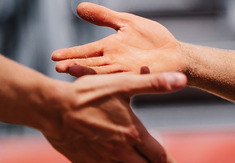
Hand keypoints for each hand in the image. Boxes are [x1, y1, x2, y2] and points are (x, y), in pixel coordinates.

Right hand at [46, 71, 185, 162]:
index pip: (160, 156)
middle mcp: (120, 152)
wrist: (53, 109)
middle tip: (160, 162)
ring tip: (141, 161)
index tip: (173, 162)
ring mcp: (103, 160)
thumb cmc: (88, 93)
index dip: (168, 161)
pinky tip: (116, 160)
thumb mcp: (122, 84)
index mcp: (132, 134)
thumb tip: (181, 80)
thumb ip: (154, 84)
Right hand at [52, 3, 185, 76]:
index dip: (71, 54)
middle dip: (73, 65)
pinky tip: (101, 80)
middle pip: (89, 64)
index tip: (54, 56)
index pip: (85, 52)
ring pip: (102, 73)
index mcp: (108, 49)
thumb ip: (104, 16)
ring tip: (71, 71)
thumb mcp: (126, 22)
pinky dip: (110, 79)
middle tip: (57, 67)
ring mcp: (124, 71)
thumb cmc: (151, 38)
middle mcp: (112, 62)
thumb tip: (79, 6)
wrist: (174, 53)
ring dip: (87, 73)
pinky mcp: (137, 77)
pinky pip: (122, 78)